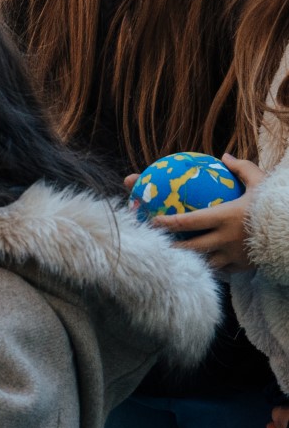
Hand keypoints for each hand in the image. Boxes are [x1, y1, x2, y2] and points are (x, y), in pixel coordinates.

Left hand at [153, 153, 257, 272]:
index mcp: (226, 217)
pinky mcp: (242, 267)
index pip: (188, 221)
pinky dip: (209, 267)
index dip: (166, 222)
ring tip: (173, 259)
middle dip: (170, 247)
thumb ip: (242, 169)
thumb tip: (224, 157)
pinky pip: (220, 270)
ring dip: (188, 260)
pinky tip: (198, 266)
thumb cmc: (278, 203)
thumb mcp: (262, 182)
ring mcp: (233, 255)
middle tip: (155, 244)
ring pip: (202, 262)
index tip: (151, 220)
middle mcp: (226, 238)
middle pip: (189, 247)